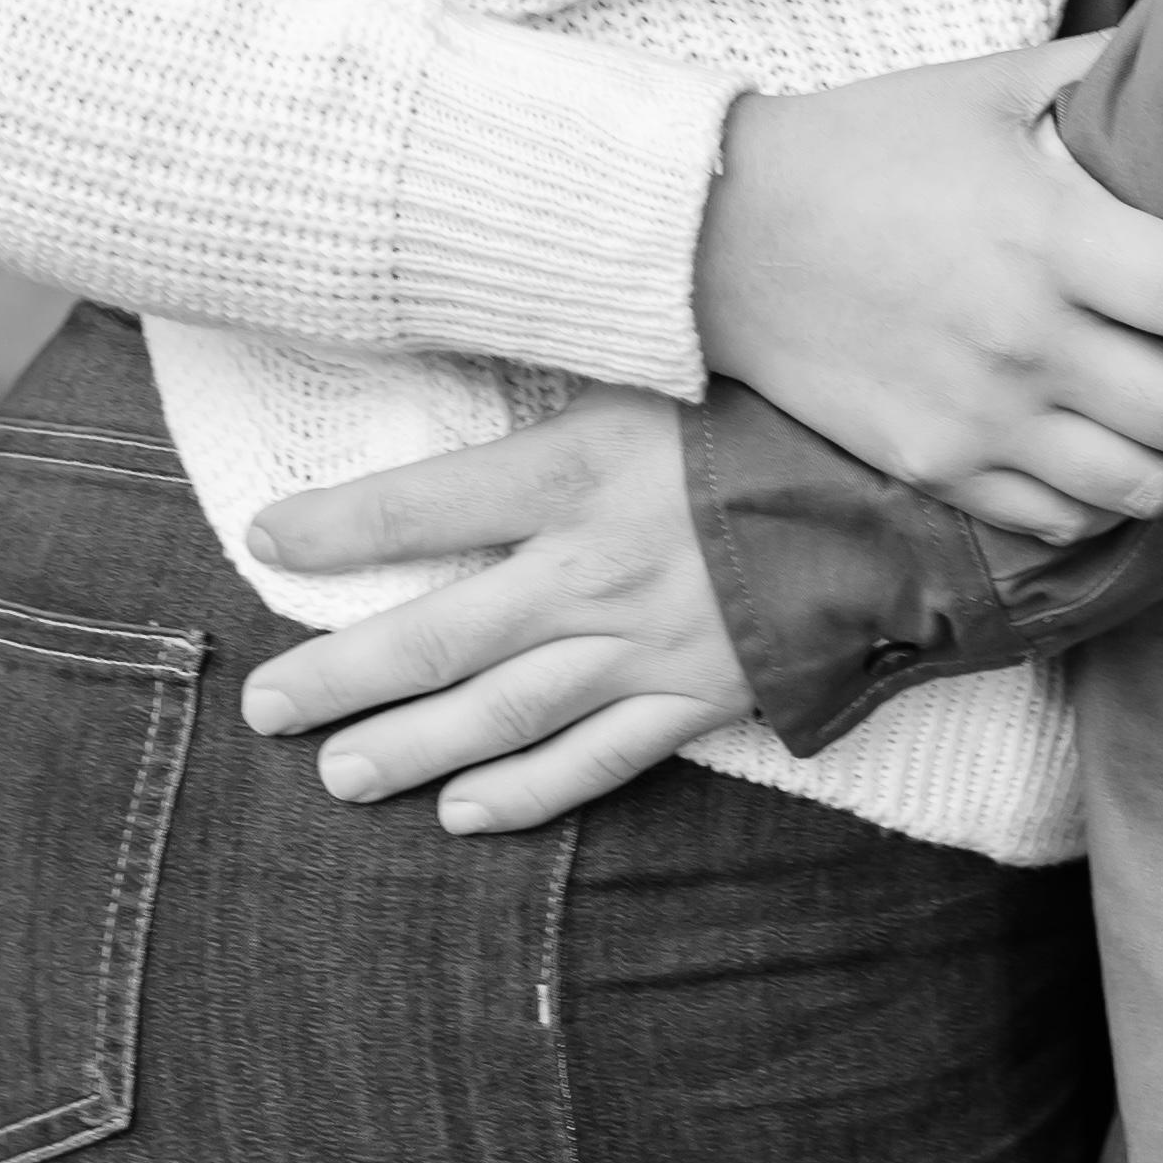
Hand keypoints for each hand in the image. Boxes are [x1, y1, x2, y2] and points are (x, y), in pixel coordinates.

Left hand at [238, 394, 749, 831]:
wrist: (898, 497)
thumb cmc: (768, 410)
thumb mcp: (653, 367)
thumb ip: (560, 393)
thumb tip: (470, 346)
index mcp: (577, 468)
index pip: (423, 502)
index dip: (336, 525)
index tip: (267, 536)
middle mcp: (593, 570)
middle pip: (441, 637)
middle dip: (341, 677)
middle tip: (263, 709)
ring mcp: (643, 648)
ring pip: (500, 715)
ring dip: (408, 751)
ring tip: (335, 776)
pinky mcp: (695, 702)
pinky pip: (594, 763)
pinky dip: (523, 796)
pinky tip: (461, 815)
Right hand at [690, 38, 1162, 535]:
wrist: (728, 235)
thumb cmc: (868, 144)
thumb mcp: (989, 88)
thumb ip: (1100, 74)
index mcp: (1050, 238)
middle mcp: (1027, 342)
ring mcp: (983, 420)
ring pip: (1146, 488)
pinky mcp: (943, 470)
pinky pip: (1067, 520)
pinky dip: (1125, 503)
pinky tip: (1142, 462)